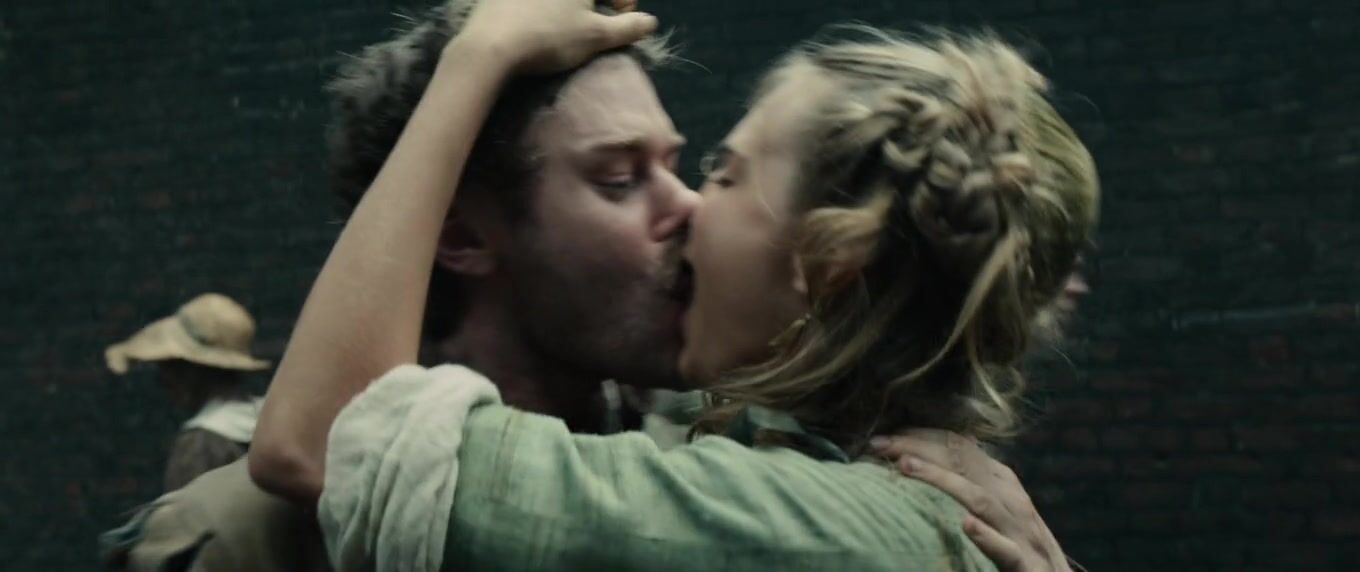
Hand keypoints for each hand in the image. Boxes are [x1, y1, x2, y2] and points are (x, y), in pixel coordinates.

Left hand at [458, 0, 657, 74]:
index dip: (624, 2)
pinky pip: (536, 0)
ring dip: (572, 5)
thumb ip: (627, 28)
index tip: (622, 18)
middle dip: (598, 2)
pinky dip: (546, 4)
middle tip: (597, 22)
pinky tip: (542, 20)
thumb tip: (650, 22)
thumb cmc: (550, 36)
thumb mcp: (596, 36)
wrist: (490, 44)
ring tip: (570, 23)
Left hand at [870, 430, 1071, 571]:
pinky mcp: (1026, 566)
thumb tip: (948, 444)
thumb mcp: (998, 505)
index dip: (921, 437)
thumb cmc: (1020, 543)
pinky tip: (965, 525)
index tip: (883, 437)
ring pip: (980, 499)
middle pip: (963, 463)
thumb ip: (974, 478)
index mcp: (1002, 482)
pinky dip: (987, 537)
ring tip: (905, 466)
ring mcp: (1020, 532)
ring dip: (942, 481)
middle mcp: (1012, 500)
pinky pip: (1005, 550)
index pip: (959, 447)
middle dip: (920, 448)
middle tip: (878, 443)